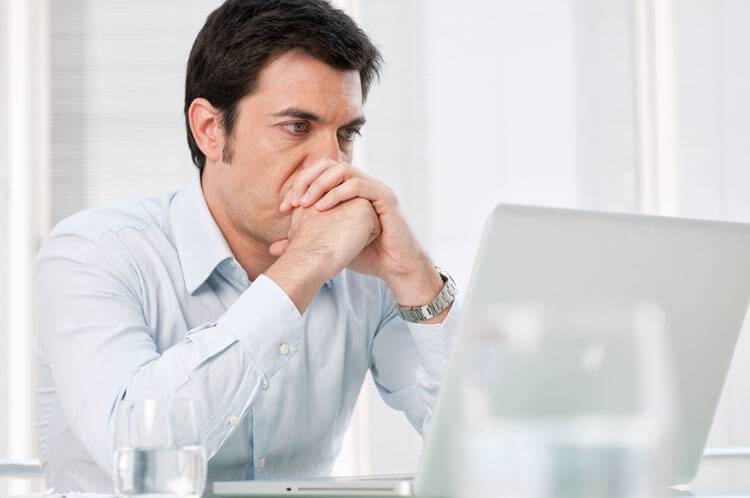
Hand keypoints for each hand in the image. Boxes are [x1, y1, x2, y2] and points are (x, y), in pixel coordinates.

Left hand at [277, 159, 443, 308]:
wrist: (397, 269)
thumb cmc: (367, 256)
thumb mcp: (330, 246)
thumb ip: (306, 241)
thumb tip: (274, 247)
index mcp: (349, 190)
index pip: (320, 172)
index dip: (299, 184)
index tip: (284, 207)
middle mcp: (362, 183)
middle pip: (328, 164)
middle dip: (306, 180)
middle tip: (291, 202)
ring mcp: (375, 188)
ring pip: (342, 170)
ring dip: (319, 184)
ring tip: (304, 203)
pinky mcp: (386, 197)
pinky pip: (359, 185)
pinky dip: (337, 193)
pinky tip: (322, 208)